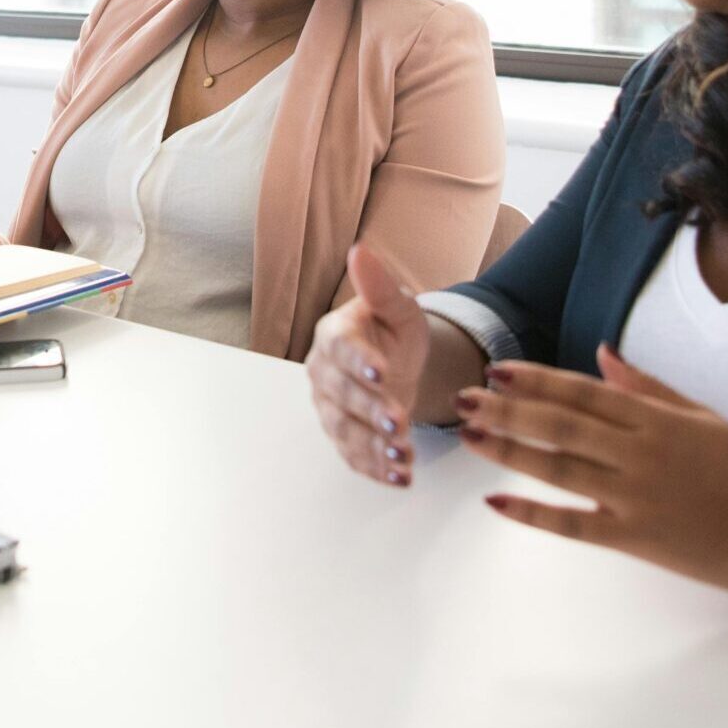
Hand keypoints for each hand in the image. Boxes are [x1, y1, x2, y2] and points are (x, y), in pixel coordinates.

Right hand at [305, 245, 426, 487]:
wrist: (399, 364)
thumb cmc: (394, 331)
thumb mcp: (398, 307)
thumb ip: (380, 286)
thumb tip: (360, 251)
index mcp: (334, 336)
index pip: (340, 349)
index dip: (358, 360)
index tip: (381, 370)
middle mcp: (324, 374)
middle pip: (341, 394)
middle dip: (369, 409)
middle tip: (398, 421)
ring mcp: (331, 408)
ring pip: (345, 430)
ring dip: (373, 446)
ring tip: (403, 456)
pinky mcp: (344, 436)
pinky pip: (354, 456)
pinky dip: (376, 468)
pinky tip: (400, 477)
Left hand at [458, 345, 727, 591]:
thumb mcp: (702, 415)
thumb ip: (648, 388)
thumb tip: (602, 356)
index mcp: (655, 419)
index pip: (584, 392)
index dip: (537, 380)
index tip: (498, 370)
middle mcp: (639, 452)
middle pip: (561, 425)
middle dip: (509, 410)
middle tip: (465, 399)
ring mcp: (635, 496)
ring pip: (560, 468)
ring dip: (510, 451)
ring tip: (470, 437)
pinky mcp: (636, 538)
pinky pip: (575, 525)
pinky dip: (534, 514)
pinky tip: (498, 503)